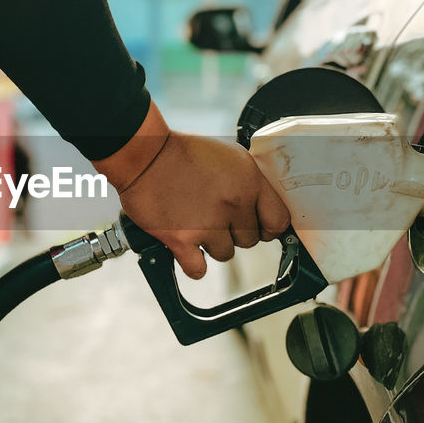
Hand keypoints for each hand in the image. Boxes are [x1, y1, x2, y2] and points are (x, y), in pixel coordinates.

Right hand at [115, 132, 290, 278]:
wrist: (145, 156)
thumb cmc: (183, 153)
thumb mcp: (230, 155)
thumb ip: (251, 182)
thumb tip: (263, 205)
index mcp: (249, 181)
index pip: (278, 221)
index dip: (268, 226)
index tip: (259, 226)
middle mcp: (233, 204)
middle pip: (250, 241)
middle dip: (235, 231)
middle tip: (215, 215)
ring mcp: (208, 224)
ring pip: (225, 254)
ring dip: (212, 244)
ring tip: (196, 222)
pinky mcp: (182, 240)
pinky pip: (199, 269)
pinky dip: (194, 263)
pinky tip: (189, 248)